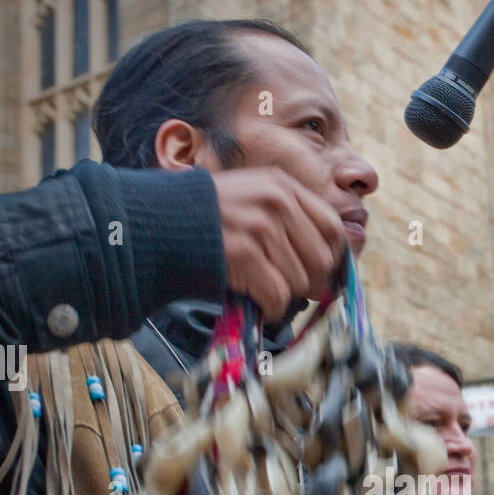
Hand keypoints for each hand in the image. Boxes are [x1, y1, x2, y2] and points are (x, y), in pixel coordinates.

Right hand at [211, 168, 345, 320]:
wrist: (161, 223)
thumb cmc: (209, 218)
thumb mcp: (253, 198)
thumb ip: (289, 218)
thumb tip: (328, 263)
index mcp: (282, 186)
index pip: (332, 227)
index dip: (332, 256)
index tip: (320, 273)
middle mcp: (276, 201)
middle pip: (321, 258)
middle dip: (310, 282)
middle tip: (291, 289)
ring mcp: (260, 226)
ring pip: (299, 280)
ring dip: (285, 296)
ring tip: (265, 291)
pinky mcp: (244, 253)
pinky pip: (278, 295)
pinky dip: (272, 308)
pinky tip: (261, 305)